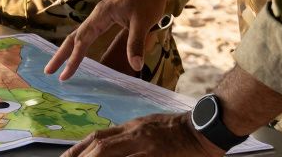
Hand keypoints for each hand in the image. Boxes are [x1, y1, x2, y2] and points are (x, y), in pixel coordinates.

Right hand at [45, 0, 170, 80]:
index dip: (74, 59)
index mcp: (101, 15)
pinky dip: (82, 44)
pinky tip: (82, 50)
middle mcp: (97, 15)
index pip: (82, 40)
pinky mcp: (109, 16)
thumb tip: (135, 66)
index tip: (65, 75)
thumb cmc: (148, 0)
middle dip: (61, 54)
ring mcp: (102, 15)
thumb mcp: (143, 22)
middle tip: (48, 71)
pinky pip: (90, 32)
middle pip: (74, 36)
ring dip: (70, 49)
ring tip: (60, 63)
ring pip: (81, 34)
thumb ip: (135, 43)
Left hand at [62, 112, 224, 156]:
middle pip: (99, 148)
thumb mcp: (148, 127)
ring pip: (109, 155)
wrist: (203, 129)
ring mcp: (145, 148)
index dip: (78, 149)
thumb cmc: (177, 129)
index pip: (98, 137)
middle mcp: (134, 136)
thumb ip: (129, 136)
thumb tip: (107, 147)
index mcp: (131, 127)